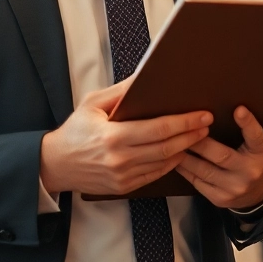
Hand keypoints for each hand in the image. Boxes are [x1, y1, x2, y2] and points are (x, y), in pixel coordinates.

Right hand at [40, 80, 211, 195]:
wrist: (56, 164)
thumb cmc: (75, 130)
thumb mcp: (93, 103)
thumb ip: (121, 91)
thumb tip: (145, 74)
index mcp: (113, 136)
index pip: (159, 129)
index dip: (184, 122)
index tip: (201, 114)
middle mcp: (120, 159)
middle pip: (167, 147)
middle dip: (191, 135)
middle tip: (207, 124)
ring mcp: (123, 176)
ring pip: (164, 163)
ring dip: (185, 149)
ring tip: (198, 136)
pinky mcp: (124, 186)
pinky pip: (155, 175)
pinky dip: (171, 164)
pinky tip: (180, 152)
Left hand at [176, 107, 262, 209]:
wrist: (258, 193)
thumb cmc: (253, 159)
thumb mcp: (257, 145)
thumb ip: (247, 131)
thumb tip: (218, 113)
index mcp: (261, 153)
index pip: (256, 137)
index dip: (248, 123)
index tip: (238, 109)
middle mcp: (250, 172)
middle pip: (222, 156)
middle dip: (200, 143)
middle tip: (183, 131)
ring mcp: (234, 188)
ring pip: (205, 170)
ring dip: (187, 157)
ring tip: (173, 145)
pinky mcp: (220, 199)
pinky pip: (198, 183)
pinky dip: (185, 171)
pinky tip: (177, 161)